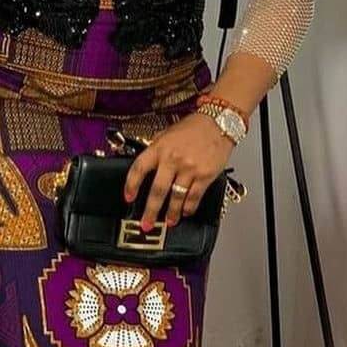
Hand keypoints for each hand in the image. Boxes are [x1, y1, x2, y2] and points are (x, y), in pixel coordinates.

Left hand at [122, 114, 235, 231]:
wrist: (218, 122)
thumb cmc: (193, 128)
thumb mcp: (167, 135)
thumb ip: (156, 152)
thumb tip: (146, 170)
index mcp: (159, 148)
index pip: (139, 169)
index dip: (131, 185)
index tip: (128, 198)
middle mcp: (173, 159)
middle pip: (158, 190)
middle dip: (151, 211)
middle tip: (147, 223)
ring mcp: (190, 168)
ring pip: (177, 197)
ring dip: (172, 213)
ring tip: (169, 222)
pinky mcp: (205, 175)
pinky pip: (194, 196)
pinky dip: (189, 207)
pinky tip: (186, 212)